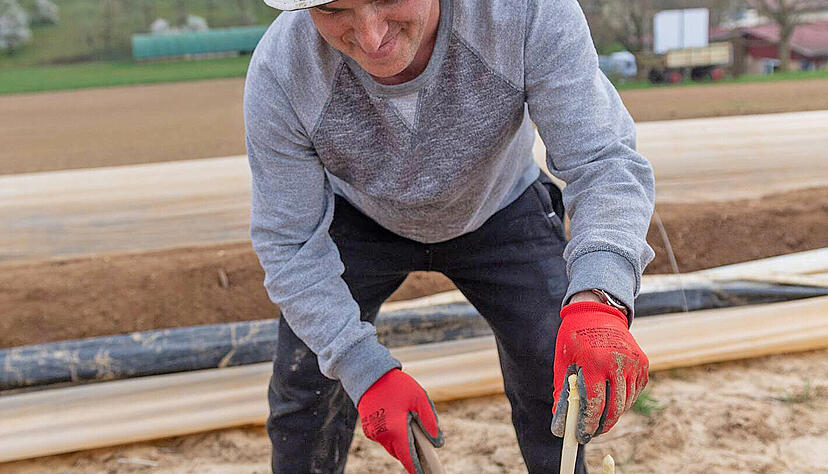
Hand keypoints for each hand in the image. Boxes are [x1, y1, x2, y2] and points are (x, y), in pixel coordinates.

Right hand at [358, 369, 442, 473]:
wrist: (369, 373)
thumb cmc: (396, 385)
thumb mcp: (420, 399)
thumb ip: (429, 422)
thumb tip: (437, 441)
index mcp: (396, 429)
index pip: (409, 457)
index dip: (418, 467)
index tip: (426, 473)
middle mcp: (382, 435)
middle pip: (401, 452)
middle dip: (412, 449)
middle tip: (423, 438)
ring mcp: (373, 432)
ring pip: (392, 445)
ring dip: (402, 441)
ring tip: (410, 422)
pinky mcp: (368, 428)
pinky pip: (384, 437)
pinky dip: (393, 434)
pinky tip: (399, 419)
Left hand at [550, 301, 647, 443]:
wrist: (598, 312)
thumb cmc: (574, 338)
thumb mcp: (563, 363)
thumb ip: (563, 393)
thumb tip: (561, 426)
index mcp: (594, 362)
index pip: (595, 404)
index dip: (588, 424)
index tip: (581, 435)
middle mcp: (617, 363)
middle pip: (614, 408)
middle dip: (602, 425)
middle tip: (591, 432)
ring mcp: (634, 363)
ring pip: (626, 402)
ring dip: (613, 414)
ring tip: (599, 417)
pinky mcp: (643, 364)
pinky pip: (634, 392)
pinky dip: (623, 400)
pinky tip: (611, 399)